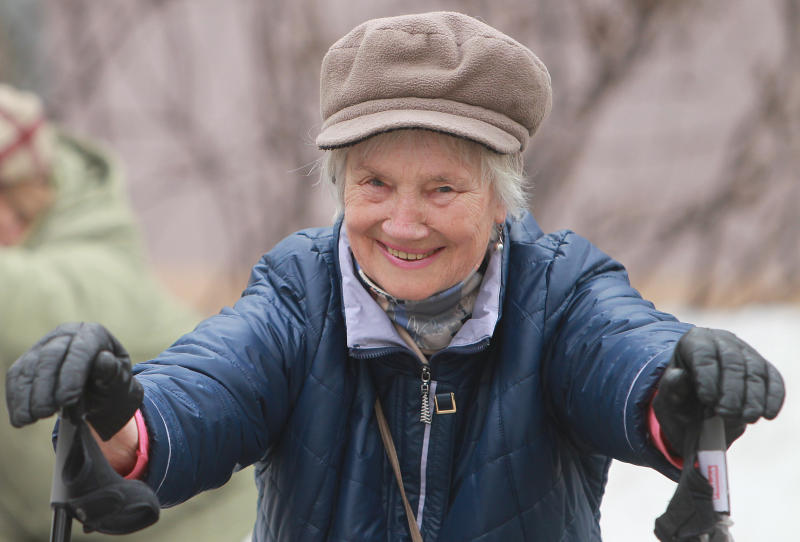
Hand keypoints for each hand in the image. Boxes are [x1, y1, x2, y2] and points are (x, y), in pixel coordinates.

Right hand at [6, 322, 142, 439]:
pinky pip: (17, 377)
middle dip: (45, 387)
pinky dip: (17, 398)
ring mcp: (45, 345)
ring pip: (29, 367)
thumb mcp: (120, 382)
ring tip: (30, 419)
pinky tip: (21, 418)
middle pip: (49, 356)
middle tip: (46, 413)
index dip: (72, 374)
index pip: (80, 349)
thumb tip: (103, 359)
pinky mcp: (28, 360)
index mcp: (94, 334)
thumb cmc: (113, 384)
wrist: (101, 390)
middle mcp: (67, 334)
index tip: (68, 400)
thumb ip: (113, 372)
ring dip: (27, 396)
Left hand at [653, 327, 784, 454]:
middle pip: (732, 361)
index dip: (707, 377)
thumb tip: (680, 376)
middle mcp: (722, 340)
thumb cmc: (680, 396)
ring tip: (746, 418)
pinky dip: (773, 397)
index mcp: (695, 341)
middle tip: (726, 413)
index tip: (707, 400)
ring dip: (753, 397)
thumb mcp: (669, 394)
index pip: (703, 354)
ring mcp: (746, 352)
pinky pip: (773, 379)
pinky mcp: (764, 368)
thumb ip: (672, 386)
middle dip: (732, 390)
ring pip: (755, 370)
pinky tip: (768, 414)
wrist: (695, 405)